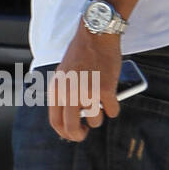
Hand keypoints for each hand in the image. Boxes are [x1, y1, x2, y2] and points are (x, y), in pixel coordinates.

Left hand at [49, 24, 121, 140]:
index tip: (72, 134)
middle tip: (86, 130)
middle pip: (72, 128)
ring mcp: (87, 93)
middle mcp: (69, 94)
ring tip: (100, 103)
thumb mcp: (63, 74)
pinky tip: (112, 98)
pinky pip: (112, 111)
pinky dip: (113, 108)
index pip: (55, 122)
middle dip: (80, 134)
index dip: (65, 133)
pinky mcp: (106, 91)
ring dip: (99, 116)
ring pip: (95, 120)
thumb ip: (64, 95)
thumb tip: (70, 118)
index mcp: (56, 90)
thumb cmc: (81, 52)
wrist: (96, 35)